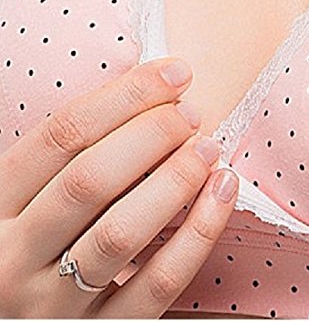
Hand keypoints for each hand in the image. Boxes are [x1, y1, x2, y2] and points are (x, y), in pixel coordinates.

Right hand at [0, 57, 238, 317]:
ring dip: (175, 180)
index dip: (124, 97)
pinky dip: (198, 233)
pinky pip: (158, 282)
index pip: (60, 136)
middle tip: (191, 114)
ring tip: (209, 148)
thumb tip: (143, 97)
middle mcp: (13, 256)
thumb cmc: (34, 247)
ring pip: (121, 232)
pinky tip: (222, 191)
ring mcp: (54, 302)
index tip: (173, 75)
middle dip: (151, 135)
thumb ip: (65, 163)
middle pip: (90, 180)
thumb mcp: (27, 201)